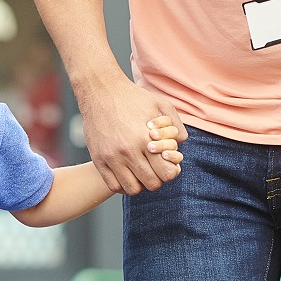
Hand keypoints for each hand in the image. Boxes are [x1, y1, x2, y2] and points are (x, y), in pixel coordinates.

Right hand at [80, 73, 187, 193]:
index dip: (171, 172)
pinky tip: (126, 173)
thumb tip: (181, 145)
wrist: (100, 90)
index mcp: (146, 139)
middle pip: (151, 184)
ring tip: (140, 172)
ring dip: (140, 184)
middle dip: (157, 178)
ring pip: (132, 189)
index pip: (166, 173)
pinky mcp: (98, 159)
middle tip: (154, 169)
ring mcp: (111, 157)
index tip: (167, 165)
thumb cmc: (133, 97)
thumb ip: (176, 127)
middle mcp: (128, 151)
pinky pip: (113, 185)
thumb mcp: (161, 105)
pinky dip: (123, 185)